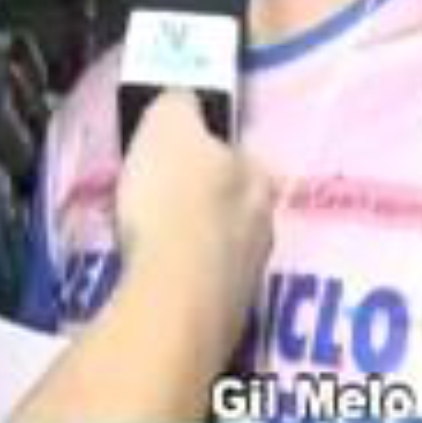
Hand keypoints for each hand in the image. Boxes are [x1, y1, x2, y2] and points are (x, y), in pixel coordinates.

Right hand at [114, 91, 275, 352]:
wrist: (173, 296)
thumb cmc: (172, 200)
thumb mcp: (168, 124)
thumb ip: (179, 105)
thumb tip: (182, 100)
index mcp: (257, 177)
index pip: (239, 155)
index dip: (207, 155)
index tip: (176, 162)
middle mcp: (266, 227)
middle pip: (236, 207)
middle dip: (207, 206)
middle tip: (162, 206)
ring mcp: (251, 279)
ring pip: (223, 252)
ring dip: (197, 249)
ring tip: (155, 251)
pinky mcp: (229, 322)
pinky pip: (206, 292)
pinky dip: (187, 286)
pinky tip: (159, 287)